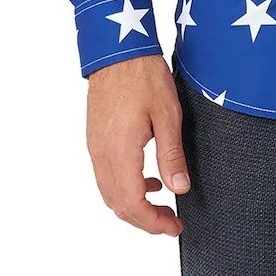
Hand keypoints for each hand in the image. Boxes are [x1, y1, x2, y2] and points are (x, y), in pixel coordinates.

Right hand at [85, 54, 189, 236]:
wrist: (117, 49)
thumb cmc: (143, 74)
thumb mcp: (168, 114)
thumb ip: (171, 155)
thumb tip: (179, 188)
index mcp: (120, 151)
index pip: (133, 204)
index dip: (153, 222)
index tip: (173, 226)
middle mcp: (102, 154)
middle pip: (119, 205)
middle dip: (145, 220)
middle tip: (170, 222)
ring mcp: (95, 147)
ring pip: (110, 193)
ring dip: (134, 205)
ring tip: (161, 204)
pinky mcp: (96, 139)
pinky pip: (106, 176)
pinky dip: (125, 187)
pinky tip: (147, 178)